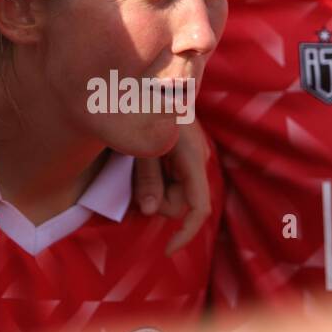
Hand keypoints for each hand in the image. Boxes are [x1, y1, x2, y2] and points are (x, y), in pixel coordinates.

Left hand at [132, 120, 210, 255]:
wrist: (149, 80)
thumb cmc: (141, 107)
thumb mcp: (139, 144)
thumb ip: (146, 177)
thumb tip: (148, 210)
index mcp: (192, 157)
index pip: (198, 207)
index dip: (185, 232)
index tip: (167, 251)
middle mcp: (197, 159)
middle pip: (180, 204)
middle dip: (157, 201)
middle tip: (133, 175)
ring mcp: (190, 158)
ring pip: (173, 194)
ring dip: (152, 187)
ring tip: (136, 159)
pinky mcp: (182, 156)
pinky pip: (169, 182)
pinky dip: (154, 180)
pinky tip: (143, 160)